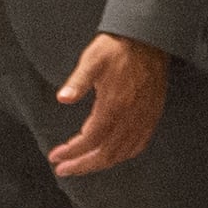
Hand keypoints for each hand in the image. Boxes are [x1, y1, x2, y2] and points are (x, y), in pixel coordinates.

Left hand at [47, 31, 169, 178]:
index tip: (56, 157)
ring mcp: (144, 117)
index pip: (91, 140)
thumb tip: (63, 98)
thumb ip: (77, 81)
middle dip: (83, 165)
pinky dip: (123, 155)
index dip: (72, 152)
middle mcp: (131, 116)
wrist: (148, 38)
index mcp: (114, 105)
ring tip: (83, 164)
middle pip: (106, 153)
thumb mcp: (92, 60)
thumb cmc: (117, 48)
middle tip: (64, 169)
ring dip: (100, 163)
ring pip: (122, 153)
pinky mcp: (152, 114)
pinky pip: (138, 144)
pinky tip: (112, 154)